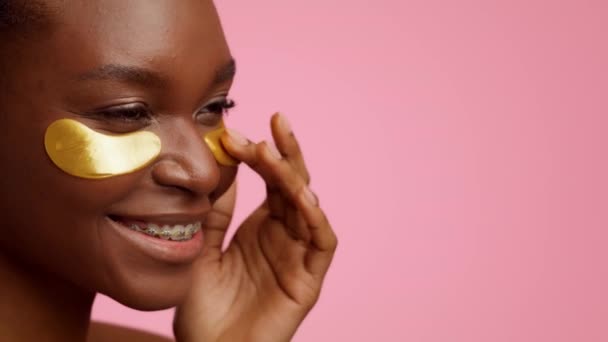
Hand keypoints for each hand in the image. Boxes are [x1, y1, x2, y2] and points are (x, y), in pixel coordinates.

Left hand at [173, 113, 337, 341]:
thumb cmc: (202, 309)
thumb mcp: (199, 249)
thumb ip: (213, 213)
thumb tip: (219, 165)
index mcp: (261, 227)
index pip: (270, 180)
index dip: (258, 154)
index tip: (232, 134)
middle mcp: (283, 236)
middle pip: (294, 185)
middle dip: (286, 152)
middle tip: (275, 120)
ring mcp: (297, 256)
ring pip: (308, 207)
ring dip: (295, 178)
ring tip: (274, 154)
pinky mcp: (308, 281)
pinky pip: (322, 244)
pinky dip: (317, 219)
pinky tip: (303, 197)